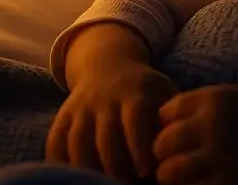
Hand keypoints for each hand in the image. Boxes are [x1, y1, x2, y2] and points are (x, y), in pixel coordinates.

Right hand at [46, 60, 177, 181]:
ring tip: (101, 184)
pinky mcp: (62, 116)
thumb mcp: (163, 92)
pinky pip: (55, 141)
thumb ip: (172, 117)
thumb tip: (182, 147)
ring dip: (88, 168)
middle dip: (116, 166)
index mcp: (134, 93)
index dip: (139, 145)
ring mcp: (80, 107)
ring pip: (77, 141)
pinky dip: (60, 162)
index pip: (135, 117)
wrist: (107, 65)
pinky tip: (73, 178)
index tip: (146, 171)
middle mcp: (104, 99)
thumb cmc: (145, 90)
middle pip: (106, 136)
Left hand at [152, 84, 237, 184]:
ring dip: (175, 177)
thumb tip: (165, 120)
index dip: (170, 126)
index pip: (165, 112)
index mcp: (214, 99)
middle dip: (167, 154)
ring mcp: (219, 156)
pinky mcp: (228, 183)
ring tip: (192, 177)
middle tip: (180, 162)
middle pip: (162, 144)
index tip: (183, 137)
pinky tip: (208, 183)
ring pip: (169, 173)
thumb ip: (205, 105)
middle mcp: (212, 125)